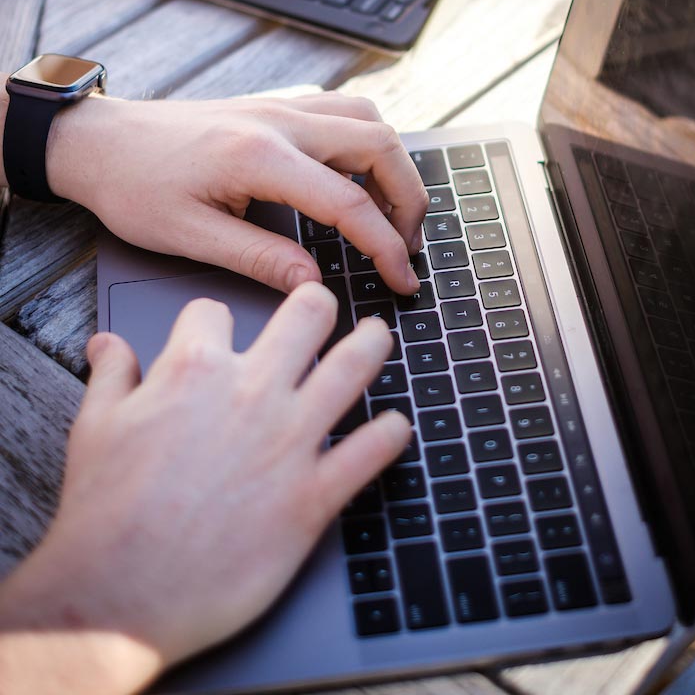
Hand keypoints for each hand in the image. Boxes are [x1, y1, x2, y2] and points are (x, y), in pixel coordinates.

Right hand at [0, 283, 411, 693]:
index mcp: (194, 371)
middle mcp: (251, 393)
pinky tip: (395, 426)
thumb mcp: (94, 429)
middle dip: (316, 302)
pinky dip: (389, 434)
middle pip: (306, 315)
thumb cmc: (104, 514)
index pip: (214, 312)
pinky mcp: (312, 496)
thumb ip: (112, 378)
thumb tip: (108, 345)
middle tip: (322, 307)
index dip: (213, 320)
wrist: (118, 597)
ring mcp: (288, 442)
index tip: (218, 331)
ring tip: (378, 337)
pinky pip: (370, 452)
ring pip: (352, 367)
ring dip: (372, 345)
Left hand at [46, 92, 426, 294]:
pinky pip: (345, 110)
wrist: (99, 140)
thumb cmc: (134, 187)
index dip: (385, 247)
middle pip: (380, 145)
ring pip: (369, 119)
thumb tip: (313, 285)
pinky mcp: (277, 107)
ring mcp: (281, 107)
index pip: (350, 203)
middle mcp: (281, 122)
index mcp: (259, 157)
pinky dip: (368, 142)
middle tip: (406, 246)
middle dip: (410, 199)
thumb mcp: (190, 236)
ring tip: (392, 214)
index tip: (402, 279)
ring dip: (394, 166)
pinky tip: (359, 176)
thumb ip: (259, 259)